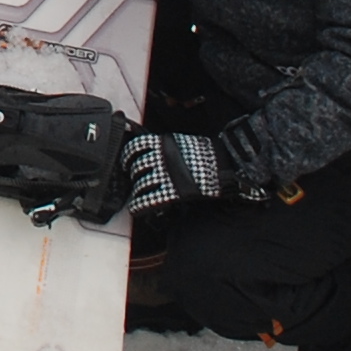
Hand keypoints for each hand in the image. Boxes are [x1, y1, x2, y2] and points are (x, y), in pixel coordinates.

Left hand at [121, 127, 238, 215]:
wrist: (224, 165)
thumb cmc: (205, 154)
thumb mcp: (183, 142)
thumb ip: (167, 145)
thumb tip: (153, 148)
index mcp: (164, 143)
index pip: (136, 146)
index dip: (127, 155)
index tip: (126, 161)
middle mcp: (163, 157)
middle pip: (137, 167)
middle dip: (133, 175)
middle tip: (134, 180)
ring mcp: (167, 175)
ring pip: (141, 184)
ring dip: (137, 190)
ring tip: (137, 194)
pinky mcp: (173, 192)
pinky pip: (149, 200)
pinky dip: (140, 205)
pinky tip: (138, 208)